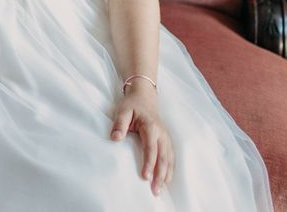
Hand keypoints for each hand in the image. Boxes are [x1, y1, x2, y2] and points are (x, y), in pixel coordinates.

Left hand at [110, 81, 173, 195]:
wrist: (144, 96)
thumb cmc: (132, 104)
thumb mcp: (123, 111)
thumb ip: (119, 124)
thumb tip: (115, 138)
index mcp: (151, 127)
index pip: (151, 149)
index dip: (149, 163)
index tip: (145, 177)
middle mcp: (162, 134)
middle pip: (163, 158)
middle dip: (159, 175)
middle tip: (154, 191)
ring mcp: (166, 138)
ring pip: (169, 159)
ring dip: (166, 175)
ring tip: (160, 190)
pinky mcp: (167, 140)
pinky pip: (171, 157)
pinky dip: (170, 170)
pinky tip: (166, 180)